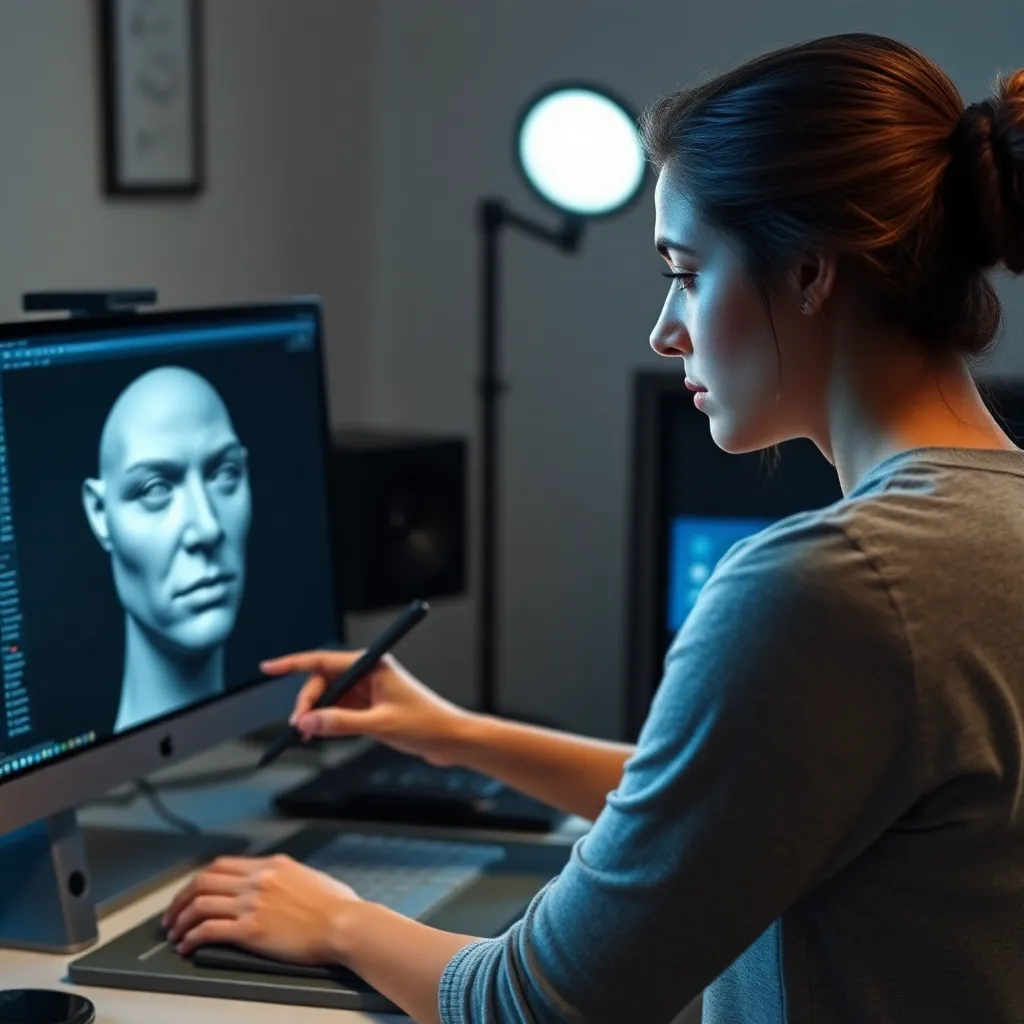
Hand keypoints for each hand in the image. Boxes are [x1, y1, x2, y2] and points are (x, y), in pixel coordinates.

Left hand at [163, 854, 358, 961]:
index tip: (191, 893)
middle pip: (204, 880)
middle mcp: (258, 879)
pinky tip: (187, 947)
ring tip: (175, 934)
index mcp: (272, 864)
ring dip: (181, 920)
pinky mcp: (250, 929)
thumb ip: (288, 878)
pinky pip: (209, 930)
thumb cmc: (337, 907)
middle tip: (173, 915)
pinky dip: (191, 938)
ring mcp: (253, 903)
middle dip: (181, 899)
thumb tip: (281, 885)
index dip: (200, 880)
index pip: (223, 865)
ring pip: (200, 904)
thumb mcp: (310, 878)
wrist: (344, 924)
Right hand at [261, 649, 473, 765]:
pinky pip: (338, 710)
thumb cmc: (425, 723)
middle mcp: (367, 673)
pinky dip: (327, 722)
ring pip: (328, 698)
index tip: (268, 666)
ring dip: (316, 715)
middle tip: (299, 728)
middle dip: (307, 703)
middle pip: (322, 682)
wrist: (449, 738)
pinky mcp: (370, 707)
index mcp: (372, 664)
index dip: (292, 663)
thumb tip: (307, 723)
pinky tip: (319, 735)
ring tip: (307, 736)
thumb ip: (340, 723)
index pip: (323, 660)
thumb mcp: (379, 724)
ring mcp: (368, 690)